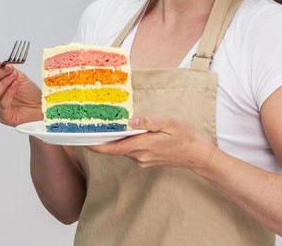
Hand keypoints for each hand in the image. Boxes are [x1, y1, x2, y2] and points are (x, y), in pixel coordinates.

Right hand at [0, 61, 42, 126]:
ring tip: (14, 76)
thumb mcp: (18, 78)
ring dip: (4, 83)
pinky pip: (3, 104)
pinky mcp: (4, 117)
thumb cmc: (30, 93)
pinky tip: (15, 85)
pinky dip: (9, 92)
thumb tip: (1, 64)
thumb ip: (8, 71)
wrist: (41, 105)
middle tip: (8, 68)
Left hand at [88, 116, 218, 170]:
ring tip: (101, 129)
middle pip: (114, 149)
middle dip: (101, 141)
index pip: (113, 149)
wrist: (198, 156)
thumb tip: (130, 121)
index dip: (96, 146)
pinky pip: (130, 152)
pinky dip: (122, 144)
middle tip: (87, 129)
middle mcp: (140, 156)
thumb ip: (148, 122)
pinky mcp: (146, 160)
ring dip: (112, 142)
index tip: (82, 141)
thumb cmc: (186, 137)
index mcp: (143, 146)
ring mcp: (143, 159)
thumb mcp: (169, 123)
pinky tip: (121, 134)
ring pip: (122, 150)